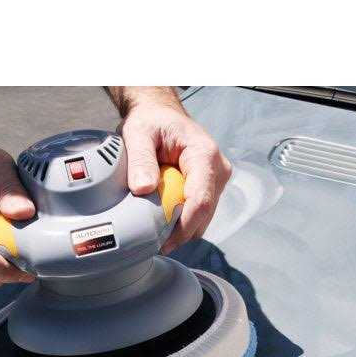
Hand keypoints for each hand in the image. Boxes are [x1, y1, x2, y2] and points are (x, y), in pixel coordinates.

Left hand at [119, 92, 231, 252]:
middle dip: (179, 232)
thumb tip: (142, 189)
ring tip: (156, 228)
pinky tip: (164, 218)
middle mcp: (217, 170)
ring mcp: (216, 181)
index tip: (164, 241)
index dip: (183, 226)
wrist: (161, 115)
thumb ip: (140, 160)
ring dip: (180, 228)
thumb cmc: (152, 121)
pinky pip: (199, 215)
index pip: (200, 200)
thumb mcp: (138, 133)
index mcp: (205, 155)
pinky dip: (181, 222)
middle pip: (203, 215)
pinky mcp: (210, 189)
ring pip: (203, 219)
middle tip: (152, 240)